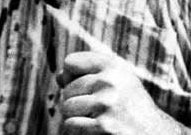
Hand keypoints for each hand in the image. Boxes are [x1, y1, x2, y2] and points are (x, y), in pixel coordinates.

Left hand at [61, 51, 187, 133]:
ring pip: (67, 108)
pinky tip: (95, 131)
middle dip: (74, 101)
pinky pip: (72, 126)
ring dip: (75, 118)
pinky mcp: (105, 127)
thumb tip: (59, 76)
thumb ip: (89, 73)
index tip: (85, 88)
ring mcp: (107, 105)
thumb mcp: (117, 81)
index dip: (72, 76)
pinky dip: (78, 131)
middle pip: (67, 88)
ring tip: (94, 121)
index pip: (70, 63)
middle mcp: (110, 82)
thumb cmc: (131, 106)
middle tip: (94, 110)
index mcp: (112, 66)